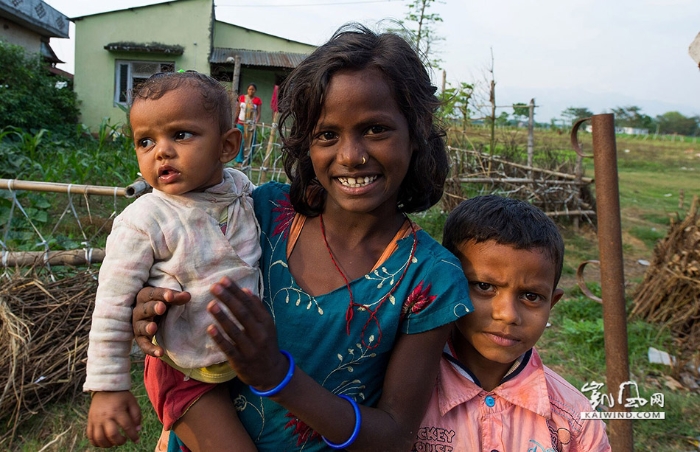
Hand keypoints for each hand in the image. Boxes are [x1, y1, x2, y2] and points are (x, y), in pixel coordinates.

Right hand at [87, 391, 141, 447]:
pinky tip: (103, 443)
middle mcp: (106, 416)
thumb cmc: (121, 396)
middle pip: (112, 435)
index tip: (137, 440)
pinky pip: (90, 436)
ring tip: (113, 442)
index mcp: (118, 410)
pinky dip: (96, 443)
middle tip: (124, 440)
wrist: (105, 387)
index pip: (127, 427)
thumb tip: (137, 429)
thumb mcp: (132, 402)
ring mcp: (96, 419)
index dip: (133, 436)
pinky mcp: (90, 420)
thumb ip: (137, 415)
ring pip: (99, 438)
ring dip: (107, 444)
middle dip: (120, 441)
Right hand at [132, 287, 190, 356]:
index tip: (171, 296)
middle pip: (144, 308)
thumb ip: (177, 297)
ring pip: (140, 326)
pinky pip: (143, 345)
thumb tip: (187, 296)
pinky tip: (160, 352)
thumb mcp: (170, 299)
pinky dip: (150, 349)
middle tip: (162, 308)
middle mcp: (139, 310)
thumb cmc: (164, 303)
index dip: (161, 294)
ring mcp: (138, 325)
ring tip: (153, 328)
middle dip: (153, 308)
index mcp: (145, 296)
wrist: (158, 317)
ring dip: (147, 327)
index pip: (152, 293)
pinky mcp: (141, 338)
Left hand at [207, 277, 289, 391]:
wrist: (272, 373)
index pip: (249, 303)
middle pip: (242, 314)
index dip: (236, 291)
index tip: (224, 280)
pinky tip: (210, 329)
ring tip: (211, 304)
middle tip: (214, 287)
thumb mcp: (267, 325)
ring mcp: (250, 348)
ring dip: (222, 317)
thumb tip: (246, 290)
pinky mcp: (240, 361)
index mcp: (266, 323)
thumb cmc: (266, 344)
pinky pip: (229, 348)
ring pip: (235, 331)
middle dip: (228, 299)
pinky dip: (220, 339)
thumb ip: (258, 308)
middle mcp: (260, 334)